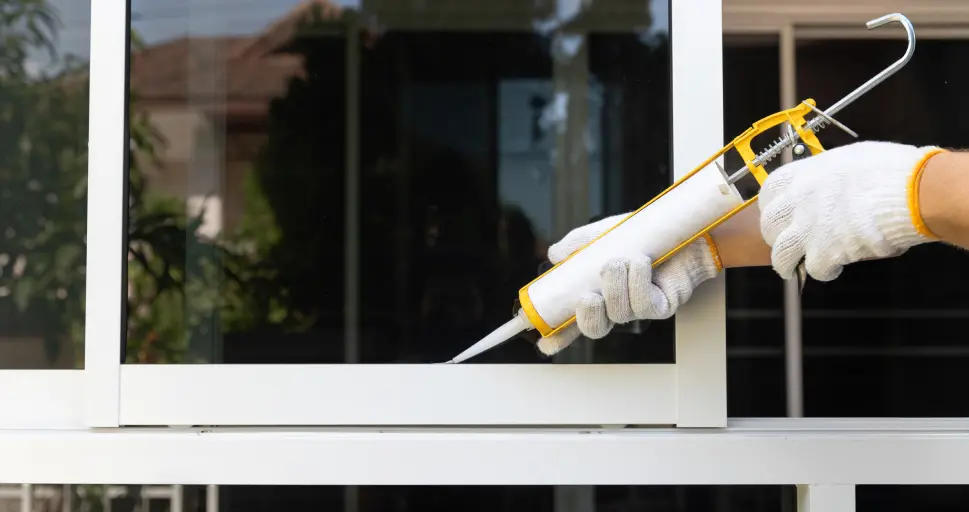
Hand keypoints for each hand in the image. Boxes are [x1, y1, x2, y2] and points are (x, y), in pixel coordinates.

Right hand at [535, 214, 722, 356]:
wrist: (681, 230)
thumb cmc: (643, 235)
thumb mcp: (602, 234)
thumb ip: (577, 245)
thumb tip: (553, 255)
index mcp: (598, 294)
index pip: (573, 323)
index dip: (558, 336)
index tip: (544, 341)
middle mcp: (617, 306)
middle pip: (595, 329)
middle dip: (587, 316)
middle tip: (588, 296)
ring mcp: (639, 309)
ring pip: (619, 313)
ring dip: (615, 286)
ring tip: (620, 259)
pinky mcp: (661, 306)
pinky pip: (644, 305)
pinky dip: (637, 281)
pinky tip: (639, 262)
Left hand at [759, 140, 944, 281]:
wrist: (914, 192)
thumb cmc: (891, 172)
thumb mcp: (850, 160)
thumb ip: (828, 175)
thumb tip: (826, 183)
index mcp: (804, 174)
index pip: (769, 192)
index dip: (772, 207)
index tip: (779, 215)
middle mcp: (799, 200)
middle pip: (769, 226)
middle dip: (777, 236)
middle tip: (790, 242)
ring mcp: (808, 228)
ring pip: (781, 254)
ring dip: (788, 262)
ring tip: (797, 267)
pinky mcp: (825, 252)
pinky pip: (812, 269)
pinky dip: (823, 271)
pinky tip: (833, 268)